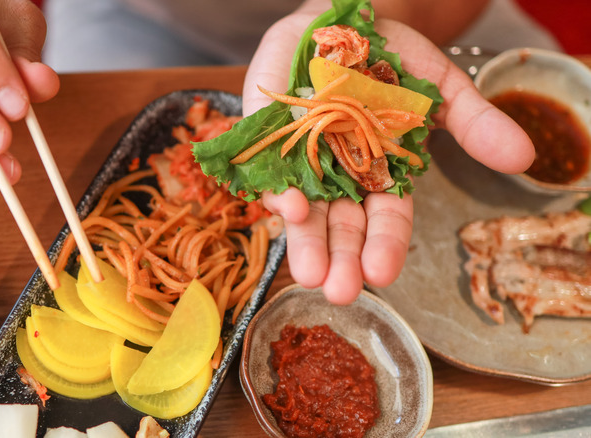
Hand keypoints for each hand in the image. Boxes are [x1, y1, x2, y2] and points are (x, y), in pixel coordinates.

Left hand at [243, 10, 533, 304]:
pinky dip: (276, 190)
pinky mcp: (269, 141)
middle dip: (341, 260)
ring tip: (309, 272)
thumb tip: (524, 157)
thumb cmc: (390, 59)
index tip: (382, 273)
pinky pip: (270, 171)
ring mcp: (302, 162)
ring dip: (305, 240)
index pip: (385, 219)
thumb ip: (472, 121)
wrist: (338, 23)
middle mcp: (339, 178)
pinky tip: (285, 207)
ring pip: (304, 210)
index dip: (384, 246)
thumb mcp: (439, 87)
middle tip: (340, 290)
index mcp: (380, 175)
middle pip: (341, 227)